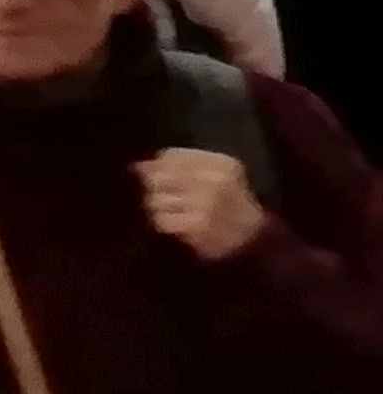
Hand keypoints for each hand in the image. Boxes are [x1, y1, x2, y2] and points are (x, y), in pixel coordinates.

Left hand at [141, 146, 270, 262]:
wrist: (255, 237)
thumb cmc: (229, 201)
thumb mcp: (215, 173)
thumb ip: (177, 164)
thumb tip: (138, 166)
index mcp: (221, 164)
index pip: (169, 157)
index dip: (156, 166)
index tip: (154, 174)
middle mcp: (215, 181)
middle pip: (159, 177)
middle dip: (155, 187)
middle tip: (166, 196)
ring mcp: (207, 205)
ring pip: (156, 199)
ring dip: (159, 207)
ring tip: (175, 211)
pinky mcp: (198, 227)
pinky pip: (162, 220)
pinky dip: (164, 222)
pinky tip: (177, 224)